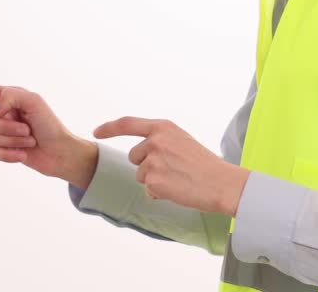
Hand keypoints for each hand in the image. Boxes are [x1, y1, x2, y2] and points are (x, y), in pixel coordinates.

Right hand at [0, 82, 92, 183]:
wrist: (61, 152)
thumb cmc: (50, 124)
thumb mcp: (34, 101)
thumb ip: (10, 96)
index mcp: (10, 98)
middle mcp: (3, 114)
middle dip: (7, 126)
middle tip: (28, 128)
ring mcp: (2, 133)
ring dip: (11, 140)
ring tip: (29, 140)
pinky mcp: (4, 151)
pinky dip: (9, 154)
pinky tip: (23, 155)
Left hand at [93, 116, 250, 216]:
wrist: (221, 183)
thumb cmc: (204, 164)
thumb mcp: (181, 141)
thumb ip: (160, 141)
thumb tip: (138, 153)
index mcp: (163, 127)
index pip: (127, 123)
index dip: (109, 127)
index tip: (96, 131)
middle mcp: (155, 140)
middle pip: (134, 156)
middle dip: (147, 165)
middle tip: (174, 169)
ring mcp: (153, 160)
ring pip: (140, 175)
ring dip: (154, 180)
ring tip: (178, 179)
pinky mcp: (153, 180)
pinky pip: (148, 190)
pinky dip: (159, 193)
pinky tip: (177, 189)